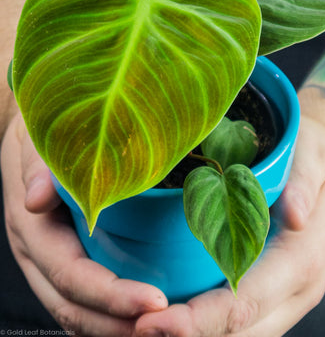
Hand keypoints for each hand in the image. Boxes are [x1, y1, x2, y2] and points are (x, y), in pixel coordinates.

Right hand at [1, 113, 167, 335]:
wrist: (27, 136)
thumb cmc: (42, 136)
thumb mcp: (40, 144)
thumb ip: (40, 169)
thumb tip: (37, 199)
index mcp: (33, 230)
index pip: (73, 277)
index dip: (112, 295)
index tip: (157, 301)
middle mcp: (38, 255)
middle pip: (74, 308)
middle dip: (119, 325)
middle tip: (169, 326)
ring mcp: (49, 261)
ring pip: (77, 312)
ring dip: (116, 328)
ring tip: (161, 330)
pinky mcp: (64, 258)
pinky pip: (83, 298)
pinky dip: (110, 315)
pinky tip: (138, 316)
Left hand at [134, 115, 324, 336]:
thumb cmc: (315, 156)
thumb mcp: (315, 153)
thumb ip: (305, 181)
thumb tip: (296, 214)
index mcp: (305, 258)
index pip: (249, 301)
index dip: (201, 319)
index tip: (152, 321)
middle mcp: (299, 288)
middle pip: (240, 330)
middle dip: (187, 336)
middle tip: (135, 328)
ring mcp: (288, 295)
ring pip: (242, 334)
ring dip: (196, 336)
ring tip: (144, 327)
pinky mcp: (277, 291)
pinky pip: (243, 323)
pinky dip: (209, 327)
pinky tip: (176, 317)